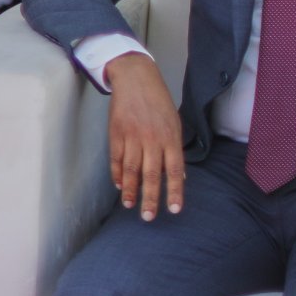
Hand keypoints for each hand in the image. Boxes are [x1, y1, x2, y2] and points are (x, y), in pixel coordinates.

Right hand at [104, 51, 184, 220]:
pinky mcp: (116, 133)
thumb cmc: (159, 102)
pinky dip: (116, 173)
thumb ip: (175, 150)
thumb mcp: (175, 123)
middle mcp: (152, 139)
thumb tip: (179, 176)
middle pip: (151, 174)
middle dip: (150, 198)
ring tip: (129, 205)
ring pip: (131, 169)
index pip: (175, 170)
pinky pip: (116, 158)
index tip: (174, 210)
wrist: (136, 79)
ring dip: (130, 189)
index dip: (174, 191)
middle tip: (148, 217)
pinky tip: (118, 185)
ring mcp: (132, 136)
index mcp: (170, 138)